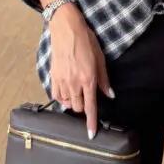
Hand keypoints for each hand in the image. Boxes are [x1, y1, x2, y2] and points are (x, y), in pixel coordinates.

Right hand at [48, 5, 113, 138]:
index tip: (91, 134)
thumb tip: (110, 95)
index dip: (91, 122)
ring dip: (73, 103)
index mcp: (88, 79)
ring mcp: (62, 80)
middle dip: (83, 108)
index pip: (90, 107)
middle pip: (78, 108)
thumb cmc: (86, 41)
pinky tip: (67, 93)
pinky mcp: (53, 76)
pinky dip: (62, 98)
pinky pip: (56, 96)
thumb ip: (104, 80)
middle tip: (87, 98)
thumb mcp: (100, 59)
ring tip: (78, 93)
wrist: (67, 29)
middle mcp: (74, 83)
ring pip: (67, 103)